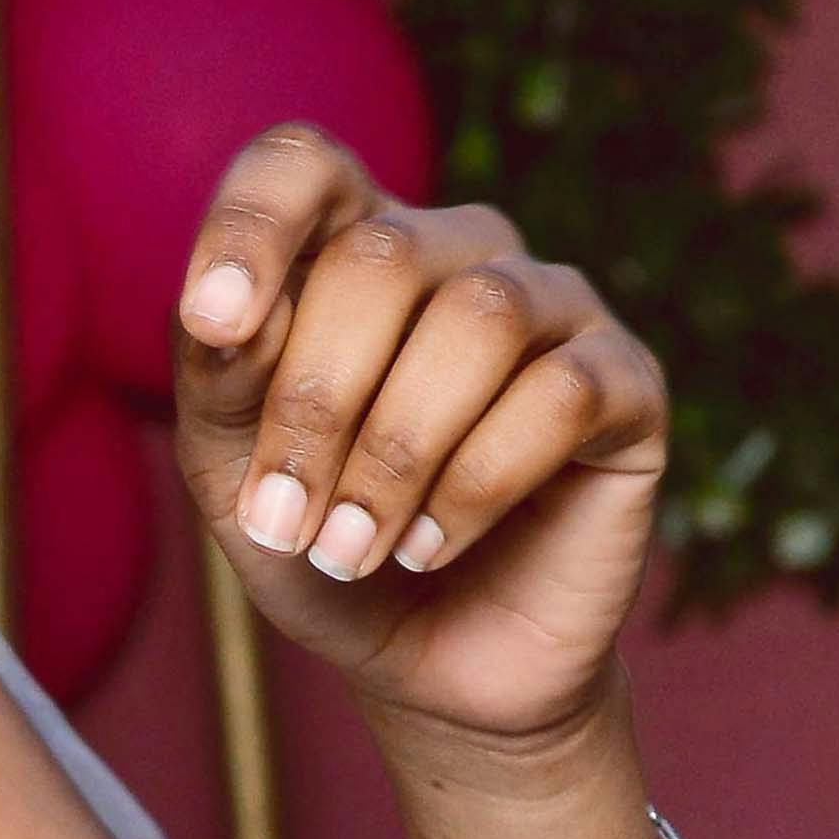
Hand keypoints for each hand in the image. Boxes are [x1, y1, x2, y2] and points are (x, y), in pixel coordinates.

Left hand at [169, 134, 665, 751]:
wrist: (435, 672)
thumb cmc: (329, 552)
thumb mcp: (239, 478)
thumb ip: (222, 384)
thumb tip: (229, 316)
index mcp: (354, 247)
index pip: (303, 167)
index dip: (254, 224)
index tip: (211, 321)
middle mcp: (460, 253)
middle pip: (382, 256)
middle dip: (316, 402)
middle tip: (285, 521)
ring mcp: (554, 309)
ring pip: (477, 319)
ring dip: (395, 451)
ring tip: (353, 550)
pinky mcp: (628, 385)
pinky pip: (559, 394)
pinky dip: (477, 483)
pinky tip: (433, 545)